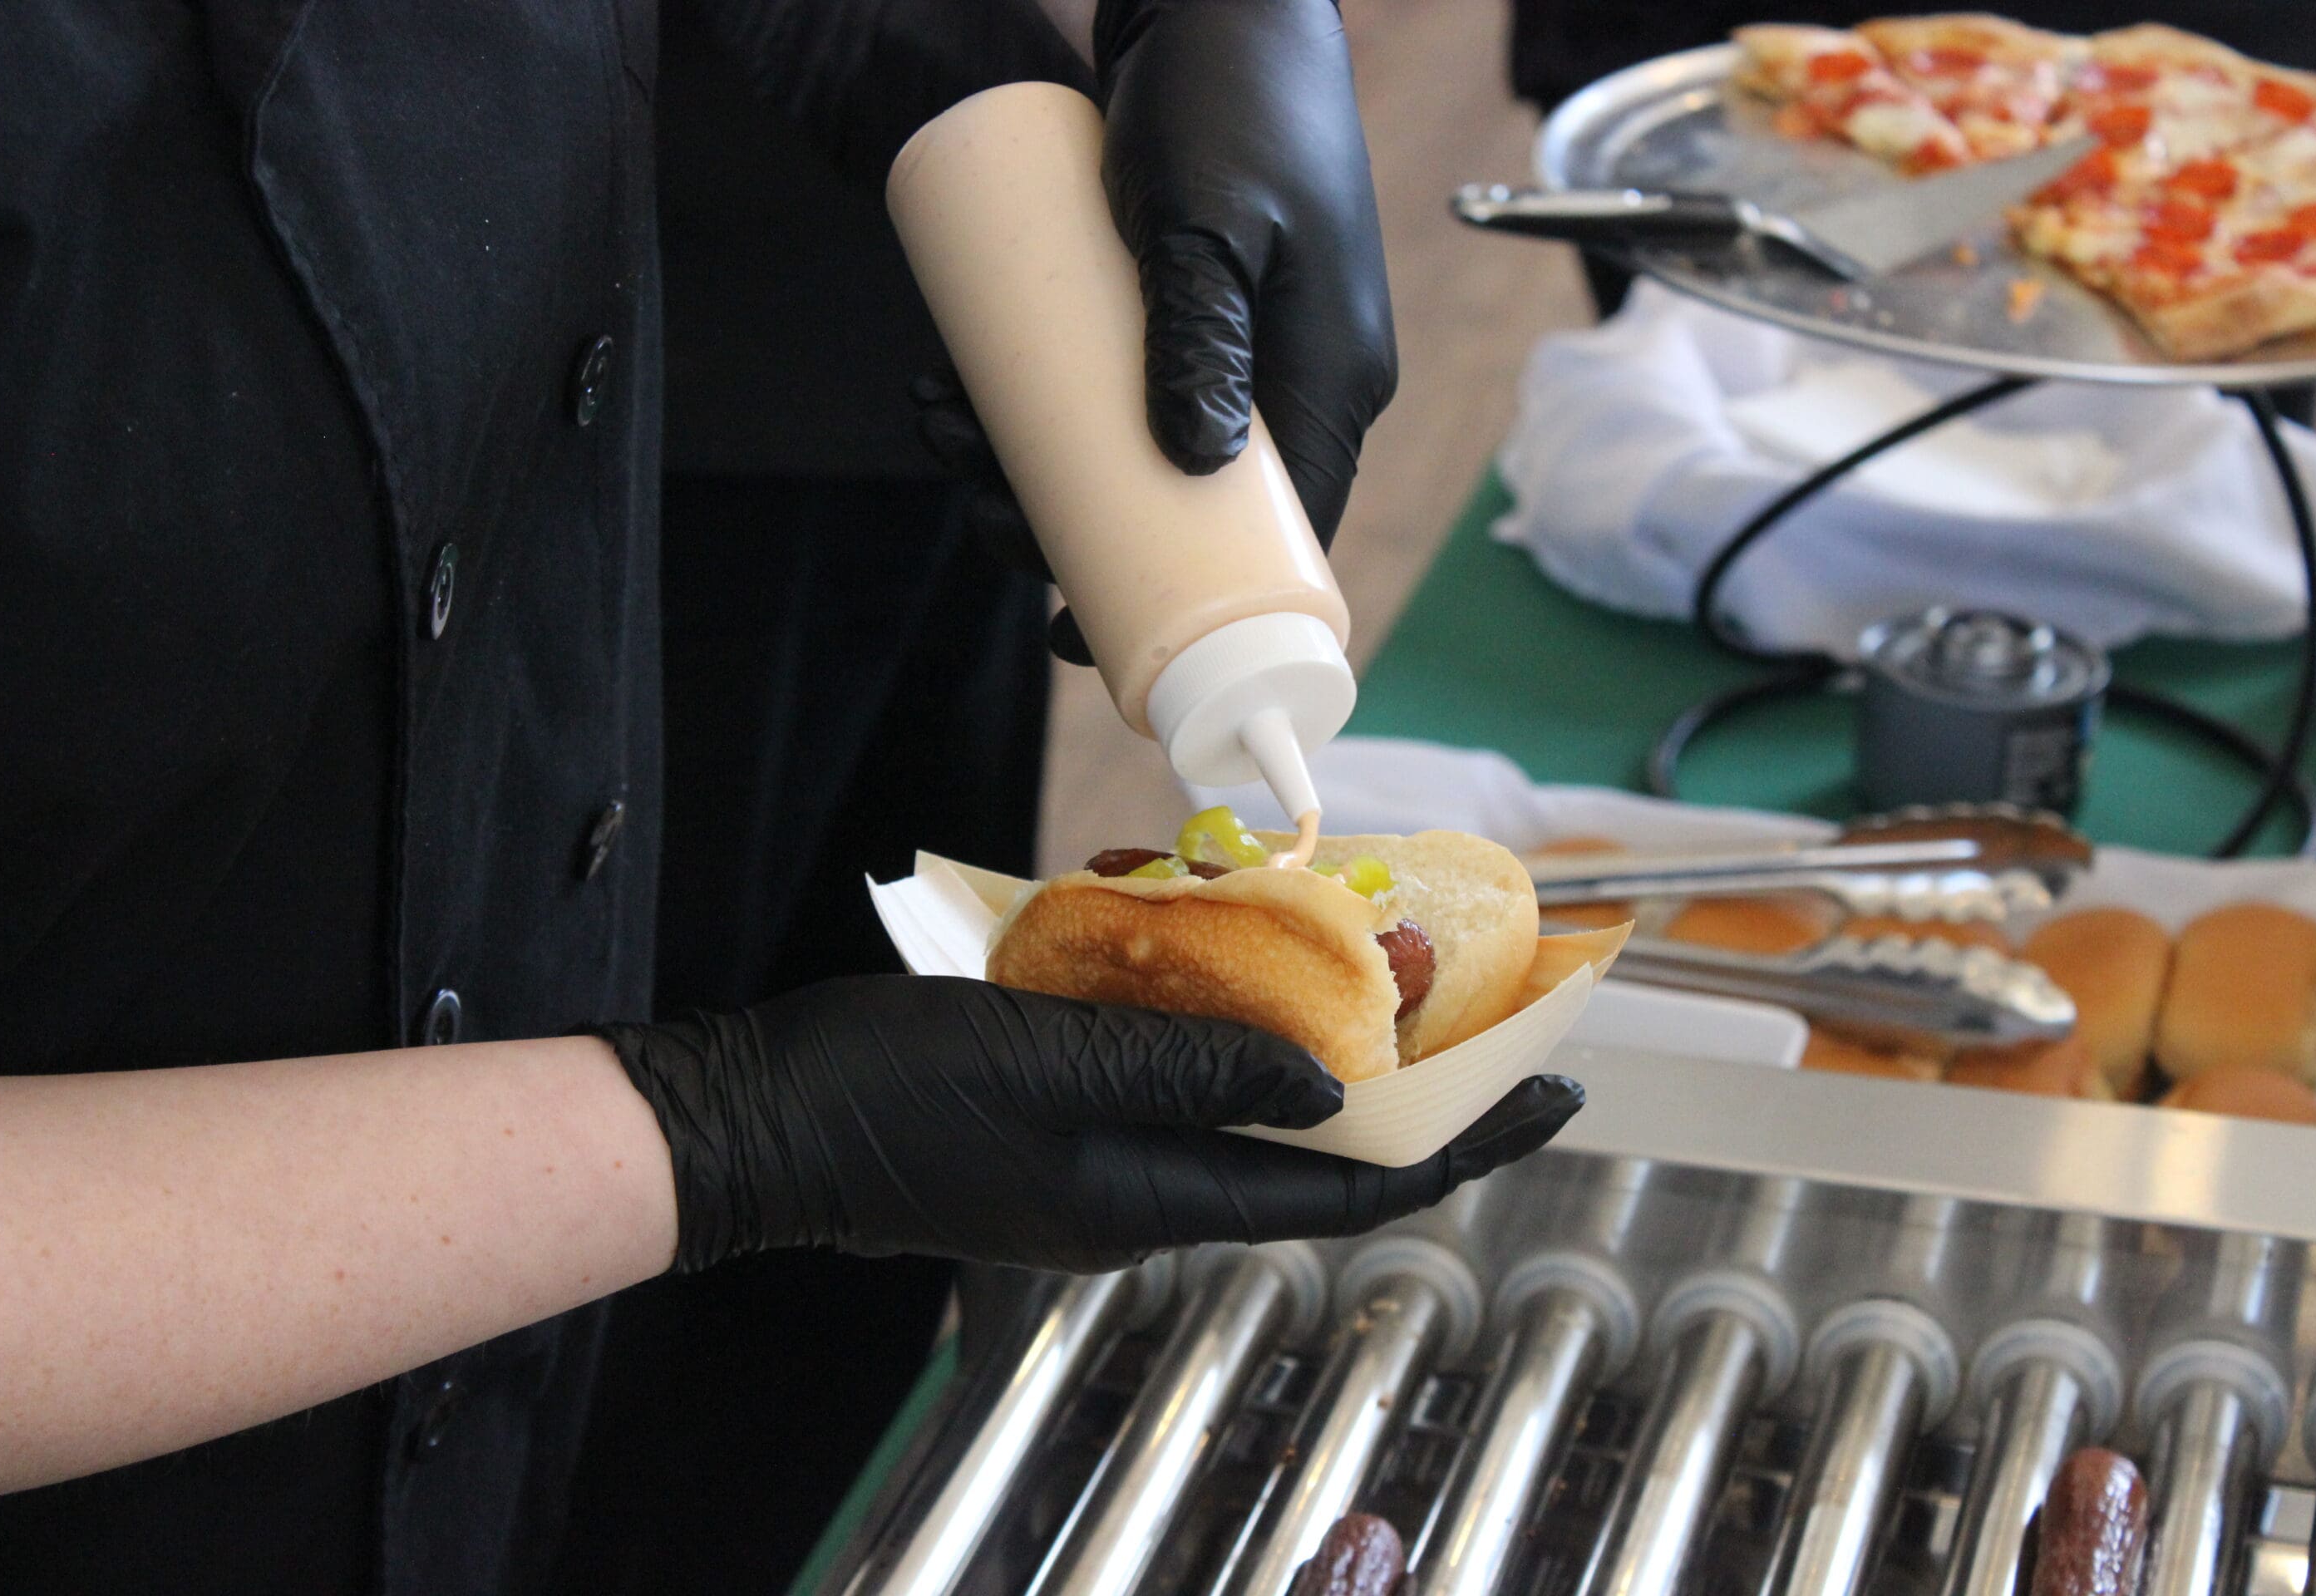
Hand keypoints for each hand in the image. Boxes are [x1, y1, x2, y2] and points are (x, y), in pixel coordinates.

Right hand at [598, 976, 1580, 1273]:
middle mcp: (1148, 1193)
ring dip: (1330, 1052)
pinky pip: (1183, 1078)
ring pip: (1254, 1111)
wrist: (760, 1119)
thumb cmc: (895, 1094)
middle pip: (1319, 1151)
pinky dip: (1234, 1028)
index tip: (1554, 1093)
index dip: (1463, 1141)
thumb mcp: (1054, 1066)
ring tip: (1399, 980)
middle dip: (1420, 1092)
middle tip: (1503, 1023)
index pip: (1351, 1187)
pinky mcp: (1062, 1117)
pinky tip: (1246, 969)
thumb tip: (1336, 1087)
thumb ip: (1195, 1070)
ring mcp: (1104, 1161)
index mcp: (1158, 1200)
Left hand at [916, 0, 1395, 662]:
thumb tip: (1190, 464)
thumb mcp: (1210, 221)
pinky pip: (1106, 395)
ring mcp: (1230, 351)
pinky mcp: (1176, 316)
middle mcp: (1288, 382)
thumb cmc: (1230, 93)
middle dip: (1063, 522)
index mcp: (1330, 380)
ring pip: (1127, 458)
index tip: (1077, 638)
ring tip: (941, 422)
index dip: (1184, 613)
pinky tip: (959, 390)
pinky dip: (1033, 407)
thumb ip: (1203, 337)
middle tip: (972, 497)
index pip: (1280, 544)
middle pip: (1182, 513)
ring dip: (1026, 464)